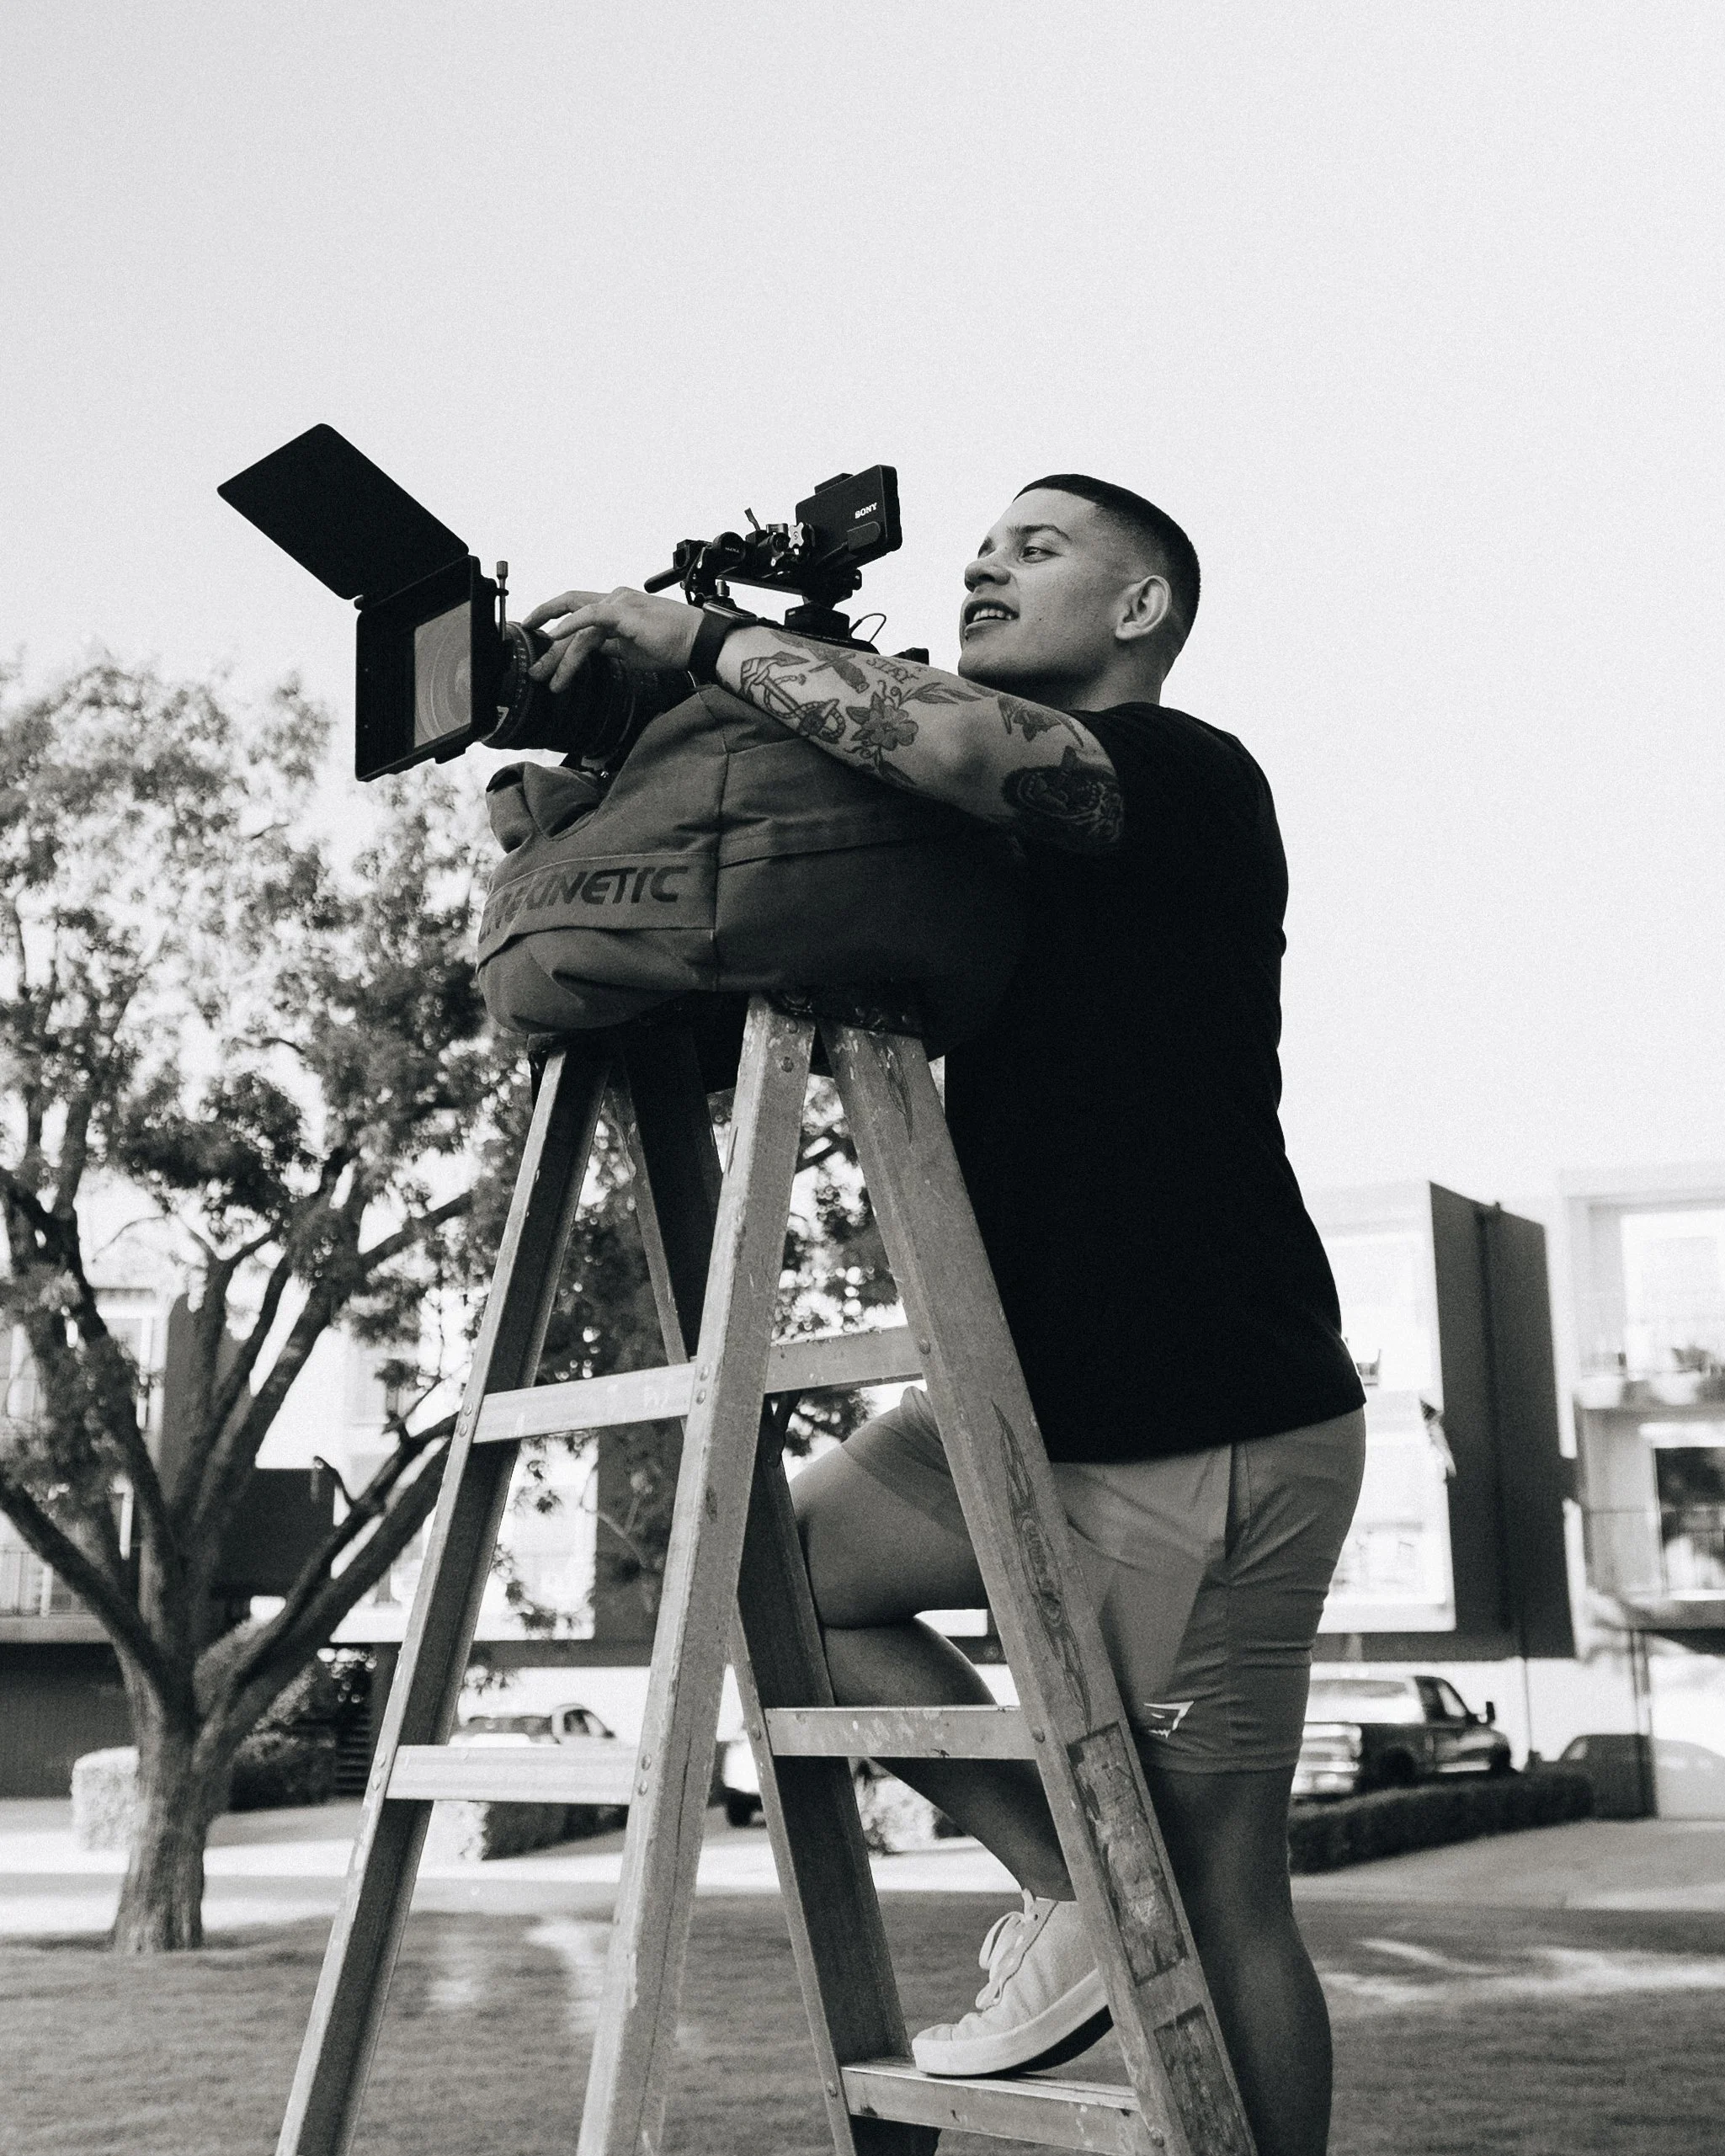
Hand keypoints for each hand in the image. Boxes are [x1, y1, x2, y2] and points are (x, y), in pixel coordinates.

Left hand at [523, 586, 701, 691]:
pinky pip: (590, 617)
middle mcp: (614, 599)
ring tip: (548, 677)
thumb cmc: (672, 645)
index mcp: (616, 605)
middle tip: (535, 670)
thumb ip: (610, 646)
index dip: (551, 619)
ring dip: (559, 654)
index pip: (576, 609)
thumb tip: (593, 653)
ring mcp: (618, 603)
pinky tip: (555, 638)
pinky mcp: (624, 612)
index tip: (534, 636)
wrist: (698, 642)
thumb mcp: (632, 649)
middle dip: (549, 646)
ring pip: (578, 627)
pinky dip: (570, 627)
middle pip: (569, 616)